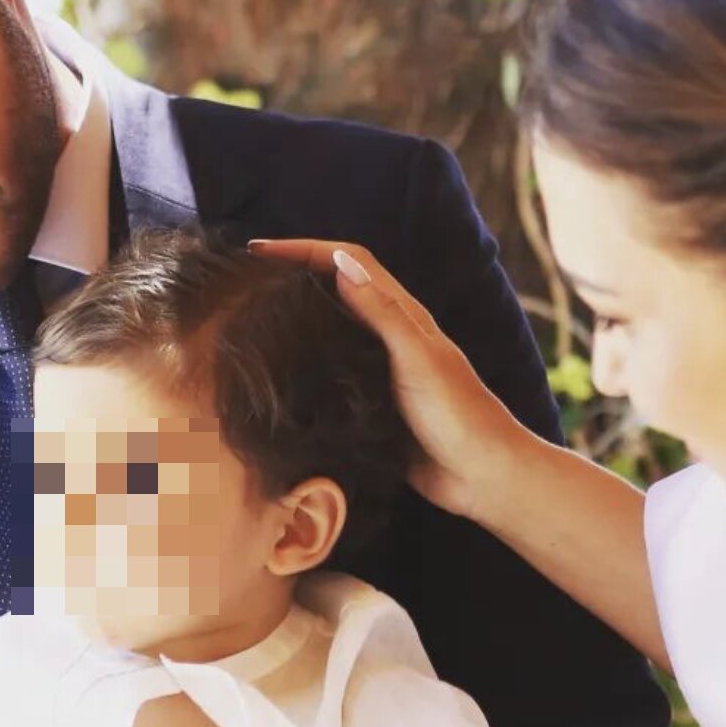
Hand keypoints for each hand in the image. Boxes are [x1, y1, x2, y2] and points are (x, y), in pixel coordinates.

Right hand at [249, 238, 529, 520]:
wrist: (482, 477)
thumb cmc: (458, 415)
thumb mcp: (417, 357)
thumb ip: (381, 312)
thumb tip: (340, 262)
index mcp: (402, 315)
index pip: (347, 261)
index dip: (304, 249)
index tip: (258, 251)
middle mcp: (388, 336)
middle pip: (334, 289)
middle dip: (291, 275)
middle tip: (243, 280)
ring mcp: (378, 371)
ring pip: (329, 331)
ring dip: (294, 317)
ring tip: (248, 320)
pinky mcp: (370, 407)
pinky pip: (330, 376)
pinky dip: (303, 366)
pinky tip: (276, 380)